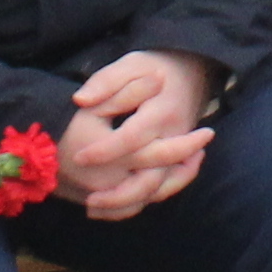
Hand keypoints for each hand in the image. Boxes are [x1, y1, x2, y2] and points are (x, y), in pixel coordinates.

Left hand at [60, 48, 220, 221]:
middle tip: (88, 199)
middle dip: (119, 194)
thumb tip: (81, 100)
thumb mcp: (131, 64)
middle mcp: (174, 139)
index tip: (79, 157)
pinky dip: (138, 201)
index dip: (106, 151)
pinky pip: (162, 189)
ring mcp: (178, 153)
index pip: (132, 139)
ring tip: (93, 207)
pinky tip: (110, 205)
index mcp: (162, 112)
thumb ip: (106, 81)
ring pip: (157, 190)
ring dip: (127, 203)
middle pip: (151, 178)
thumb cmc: (155, 68)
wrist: (192, 73)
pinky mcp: (176, 161)